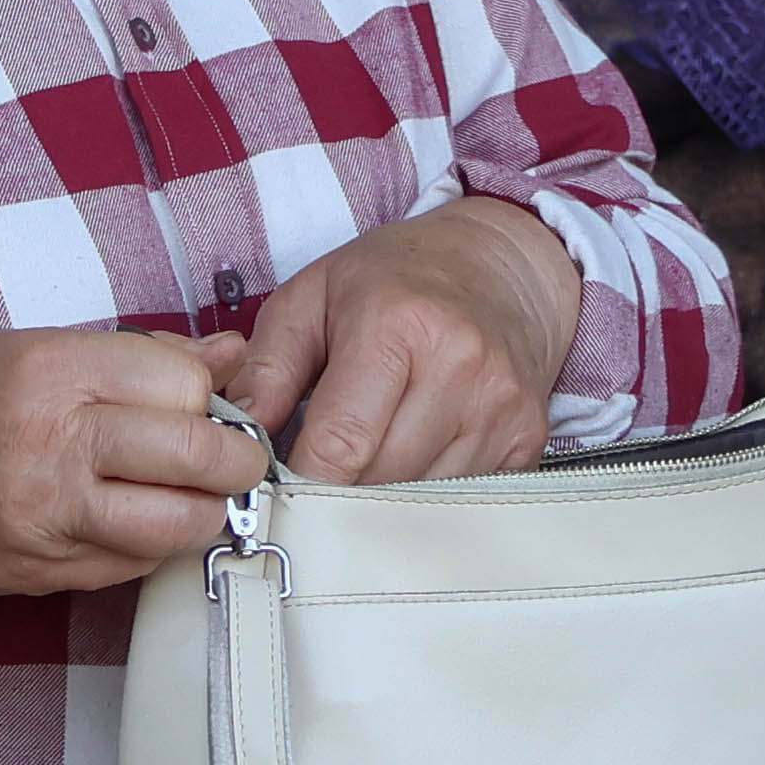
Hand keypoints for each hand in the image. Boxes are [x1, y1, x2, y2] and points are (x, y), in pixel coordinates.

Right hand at [0, 327, 266, 606]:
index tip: (195, 403)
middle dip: (235, 459)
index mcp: (50, 370)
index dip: (204, 396)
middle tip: (235, 459)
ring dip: (204, 512)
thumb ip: (137, 354)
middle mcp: (52, 440)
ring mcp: (49, 514)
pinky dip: (155, 545)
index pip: (183, 383)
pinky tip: (134, 521)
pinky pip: (138, 563)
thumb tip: (231, 351)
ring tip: (190, 495)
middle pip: (196, 453)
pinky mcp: (46, 570)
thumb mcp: (28, 351)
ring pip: (180, 522)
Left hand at [231, 199, 577, 485]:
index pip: (341, 445)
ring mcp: (501, 407)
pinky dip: (428, 491)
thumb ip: (268, 367)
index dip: (300, 481)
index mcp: (398, 326)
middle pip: (380, 482)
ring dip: (384, 493)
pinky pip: (463, 498)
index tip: (274, 489)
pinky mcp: (528, 437)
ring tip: (368, 454)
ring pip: (421, 500)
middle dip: (338, 488)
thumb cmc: (399, 277)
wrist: (501, 264)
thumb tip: (236, 436)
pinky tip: (415, 455)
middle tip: (316, 472)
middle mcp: (461, 367)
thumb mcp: (313, 296)